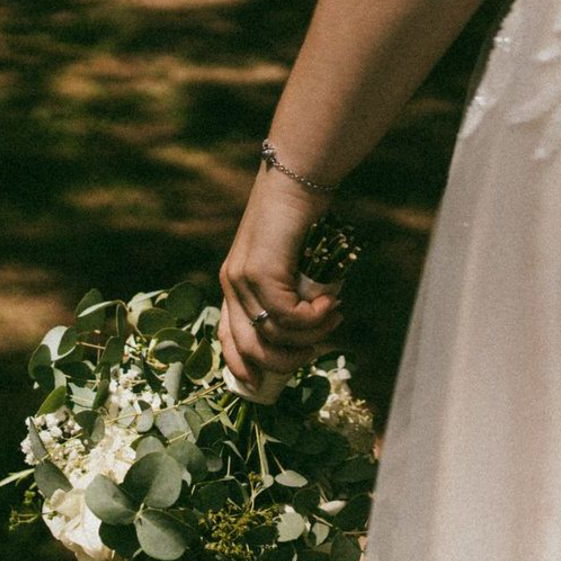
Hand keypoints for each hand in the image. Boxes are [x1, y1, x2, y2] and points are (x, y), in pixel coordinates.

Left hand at [218, 164, 345, 392]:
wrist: (297, 179)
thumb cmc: (301, 219)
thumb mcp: (291, 262)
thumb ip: (290, 291)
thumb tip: (307, 330)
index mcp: (234, 284)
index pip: (228, 338)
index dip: (243, 367)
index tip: (266, 382)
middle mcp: (232, 283)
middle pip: (250, 347)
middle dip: (286, 361)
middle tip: (316, 350)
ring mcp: (243, 278)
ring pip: (273, 334)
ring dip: (309, 337)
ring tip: (332, 320)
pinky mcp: (261, 271)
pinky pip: (287, 315)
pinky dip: (314, 319)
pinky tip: (332, 306)